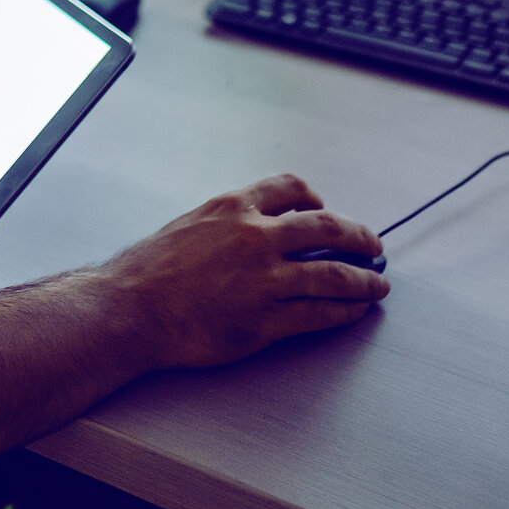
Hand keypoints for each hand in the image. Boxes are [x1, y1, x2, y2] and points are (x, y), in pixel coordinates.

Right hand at [102, 175, 387, 368]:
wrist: (130, 308)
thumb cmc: (148, 271)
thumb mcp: (188, 225)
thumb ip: (225, 224)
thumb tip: (255, 229)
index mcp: (234, 207)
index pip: (291, 189)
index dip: (315, 200)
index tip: (325, 209)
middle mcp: (255, 237)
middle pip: (327, 228)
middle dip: (359, 237)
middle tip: (374, 246)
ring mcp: (263, 279)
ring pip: (333, 274)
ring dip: (364, 279)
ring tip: (378, 284)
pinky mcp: (265, 319)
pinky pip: (319, 313)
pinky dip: (345, 311)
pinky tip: (356, 311)